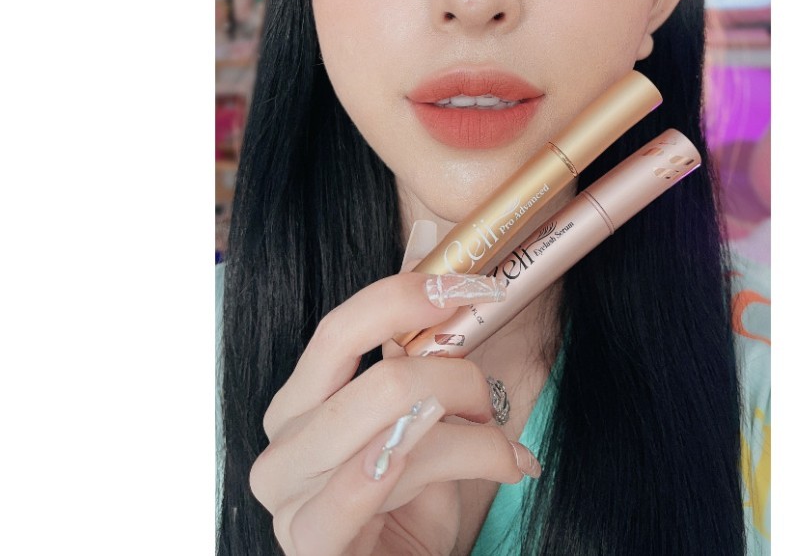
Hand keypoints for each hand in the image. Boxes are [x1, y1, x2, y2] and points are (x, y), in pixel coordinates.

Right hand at [248, 271, 540, 555]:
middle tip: (491, 400)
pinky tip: (487, 463)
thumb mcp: (418, 423)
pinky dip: (428, 467)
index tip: (471, 288)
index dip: (405, 297)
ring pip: (395, 433)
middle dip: (458, 379)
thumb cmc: (407, 504)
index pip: (340, 330)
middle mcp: (284, 444)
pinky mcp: (310, 547)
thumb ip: (419, 364)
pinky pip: (358, 495)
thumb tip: (443, 275)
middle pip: (382, 381)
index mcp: (300, 402)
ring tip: (502, 451)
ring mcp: (289, 500)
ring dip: (470, 437)